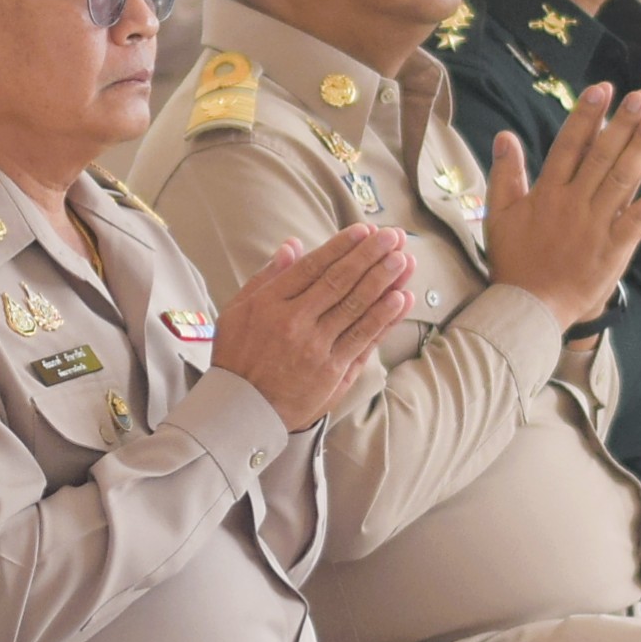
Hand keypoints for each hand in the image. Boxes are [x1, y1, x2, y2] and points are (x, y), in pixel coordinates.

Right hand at [209, 222, 416, 428]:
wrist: (242, 411)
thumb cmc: (238, 358)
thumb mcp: (237, 311)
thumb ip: (266, 277)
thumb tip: (292, 246)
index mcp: (270, 304)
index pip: (313, 267)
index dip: (341, 247)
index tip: (363, 231)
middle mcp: (295, 323)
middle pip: (339, 282)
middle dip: (369, 256)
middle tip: (392, 236)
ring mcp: (317, 348)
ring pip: (356, 307)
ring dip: (383, 280)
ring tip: (403, 259)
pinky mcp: (334, 371)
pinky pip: (364, 338)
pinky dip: (384, 317)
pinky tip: (401, 298)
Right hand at [478, 86, 640, 325]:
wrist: (529, 309)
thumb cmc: (514, 262)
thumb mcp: (500, 215)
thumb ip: (505, 174)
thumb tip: (505, 135)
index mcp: (547, 193)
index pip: (569, 146)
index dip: (586, 116)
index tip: (603, 89)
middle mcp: (574, 203)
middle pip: (602, 156)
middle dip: (623, 123)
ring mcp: (596, 225)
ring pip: (623, 180)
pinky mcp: (615, 249)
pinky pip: (640, 219)